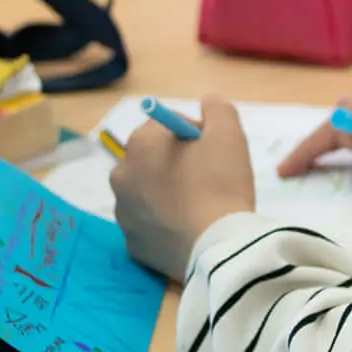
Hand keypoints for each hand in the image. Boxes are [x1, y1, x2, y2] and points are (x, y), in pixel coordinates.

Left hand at [109, 96, 257, 282]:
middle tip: (208, 177)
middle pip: (152, 158)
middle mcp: (121, 174)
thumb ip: (217, 108)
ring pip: (147, 191)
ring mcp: (123, 212)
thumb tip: (208, 103)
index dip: (194, 133)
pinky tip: (188, 227)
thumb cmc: (222, 184)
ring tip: (198, 206)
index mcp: (140, 144)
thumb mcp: (229, 133)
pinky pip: (149, 223)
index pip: (166, 124)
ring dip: (166, 191)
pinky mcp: (132, 243)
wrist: (218, 248)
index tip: (213, 150)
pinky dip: (164, 222)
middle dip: (175, 161)